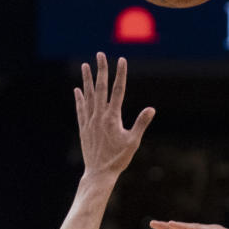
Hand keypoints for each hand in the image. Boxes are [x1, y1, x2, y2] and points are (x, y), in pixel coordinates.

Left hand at [75, 53, 154, 177]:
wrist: (99, 173)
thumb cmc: (118, 159)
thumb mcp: (133, 142)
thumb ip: (141, 124)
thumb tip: (151, 109)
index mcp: (112, 118)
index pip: (118, 91)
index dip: (120, 74)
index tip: (121, 60)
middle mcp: (99, 116)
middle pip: (100, 88)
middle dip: (101, 70)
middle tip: (100, 54)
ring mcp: (90, 121)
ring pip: (88, 95)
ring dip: (86, 79)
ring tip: (85, 65)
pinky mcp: (83, 128)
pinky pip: (80, 109)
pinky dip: (79, 98)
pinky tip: (77, 89)